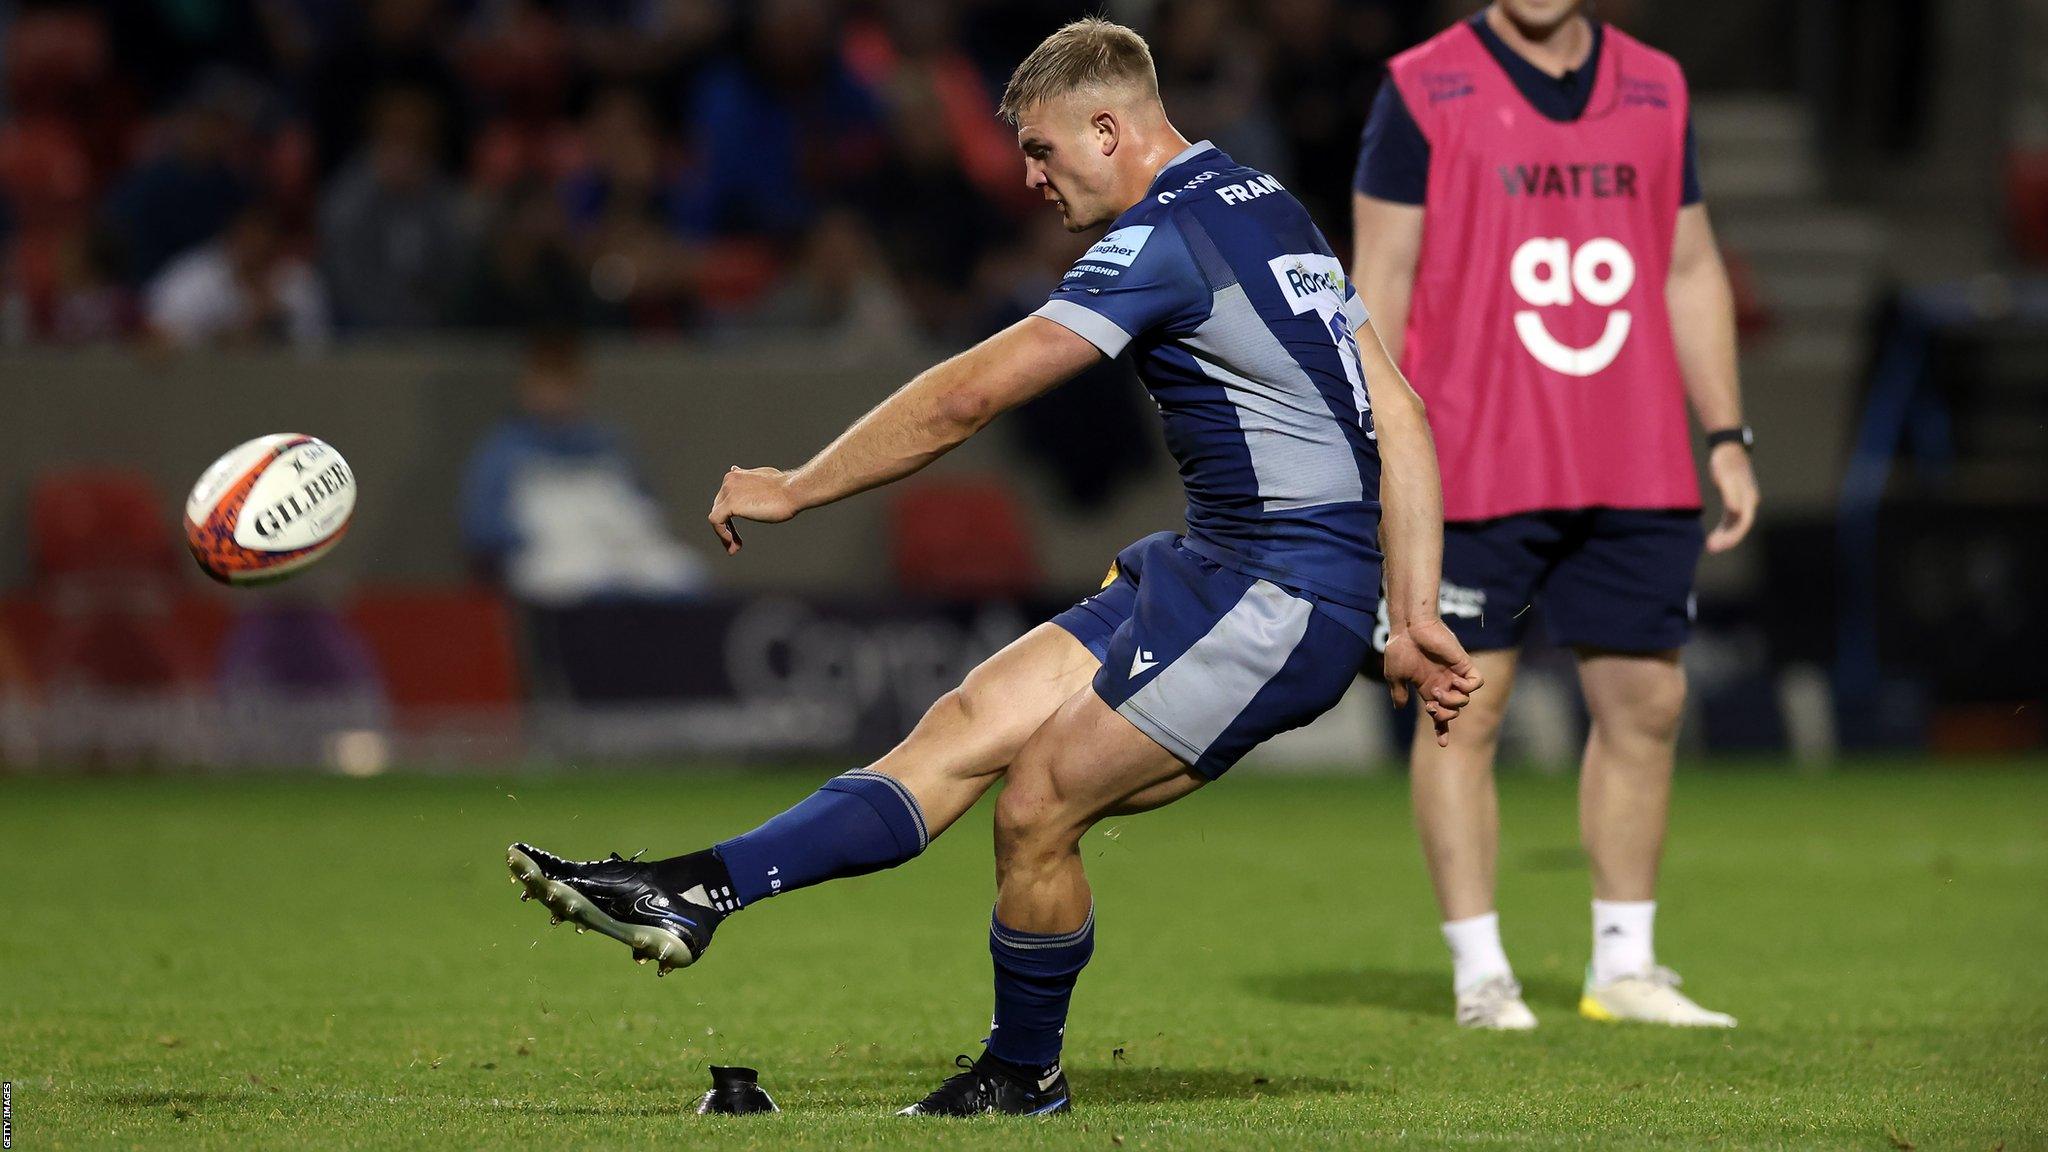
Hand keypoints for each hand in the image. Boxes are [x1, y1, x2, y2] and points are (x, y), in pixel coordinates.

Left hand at [708, 466, 799, 554]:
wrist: (793, 491)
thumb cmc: (785, 488)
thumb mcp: (762, 479)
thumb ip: (747, 480)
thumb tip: (734, 470)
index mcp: (735, 476)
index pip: (725, 498)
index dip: (729, 515)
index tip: (737, 530)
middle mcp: (729, 481)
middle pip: (719, 508)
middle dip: (727, 526)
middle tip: (736, 543)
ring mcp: (728, 491)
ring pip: (717, 515)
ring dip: (724, 534)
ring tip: (733, 548)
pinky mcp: (730, 503)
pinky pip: (716, 521)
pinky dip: (722, 534)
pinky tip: (732, 544)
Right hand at [1382, 618, 1483, 746]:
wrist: (1408, 628)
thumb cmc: (1400, 649)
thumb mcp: (1394, 676)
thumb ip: (1398, 693)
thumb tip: (1400, 707)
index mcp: (1428, 688)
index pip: (1439, 713)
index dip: (1442, 729)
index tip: (1443, 744)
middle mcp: (1443, 682)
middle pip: (1453, 710)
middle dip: (1444, 715)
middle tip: (1431, 705)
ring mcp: (1453, 673)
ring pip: (1464, 700)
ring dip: (1452, 702)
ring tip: (1438, 691)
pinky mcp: (1462, 663)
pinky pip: (1476, 682)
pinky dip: (1468, 688)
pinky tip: (1455, 683)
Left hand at [1704, 442, 1758, 552]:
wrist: (1728, 448)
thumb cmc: (1726, 461)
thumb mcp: (1725, 477)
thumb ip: (1731, 494)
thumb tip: (1736, 511)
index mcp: (1749, 498)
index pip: (1743, 524)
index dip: (1732, 536)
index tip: (1718, 545)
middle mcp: (1749, 502)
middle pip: (1740, 527)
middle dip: (1727, 540)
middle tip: (1711, 549)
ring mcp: (1743, 501)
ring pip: (1736, 524)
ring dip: (1725, 536)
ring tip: (1711, 546)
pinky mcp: (1734, 499)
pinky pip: (1731, 519)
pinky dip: (1724, 528)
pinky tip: (1715, 535)